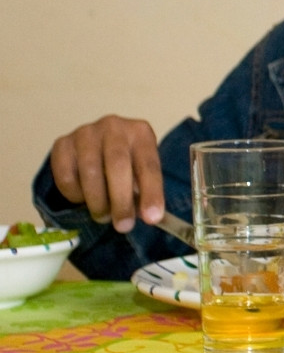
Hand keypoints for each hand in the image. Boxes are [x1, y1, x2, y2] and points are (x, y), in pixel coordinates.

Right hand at [48, 116, 163, 232]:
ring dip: (97, 201)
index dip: (151, 193)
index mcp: (141, 132)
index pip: (149, 165)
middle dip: (121, 201)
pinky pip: (65, 175)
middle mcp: (113, 126)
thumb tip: (150, 217)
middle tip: (123, 226)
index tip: (152, 218)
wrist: (97, 146)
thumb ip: (146, 192)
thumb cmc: (126, 164)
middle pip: (117, 166)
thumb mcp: (141, 173)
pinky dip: (74, 194)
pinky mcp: (62, 144)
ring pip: (90, 172)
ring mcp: (86, 133)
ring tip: (103, 216)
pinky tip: (82, 198)